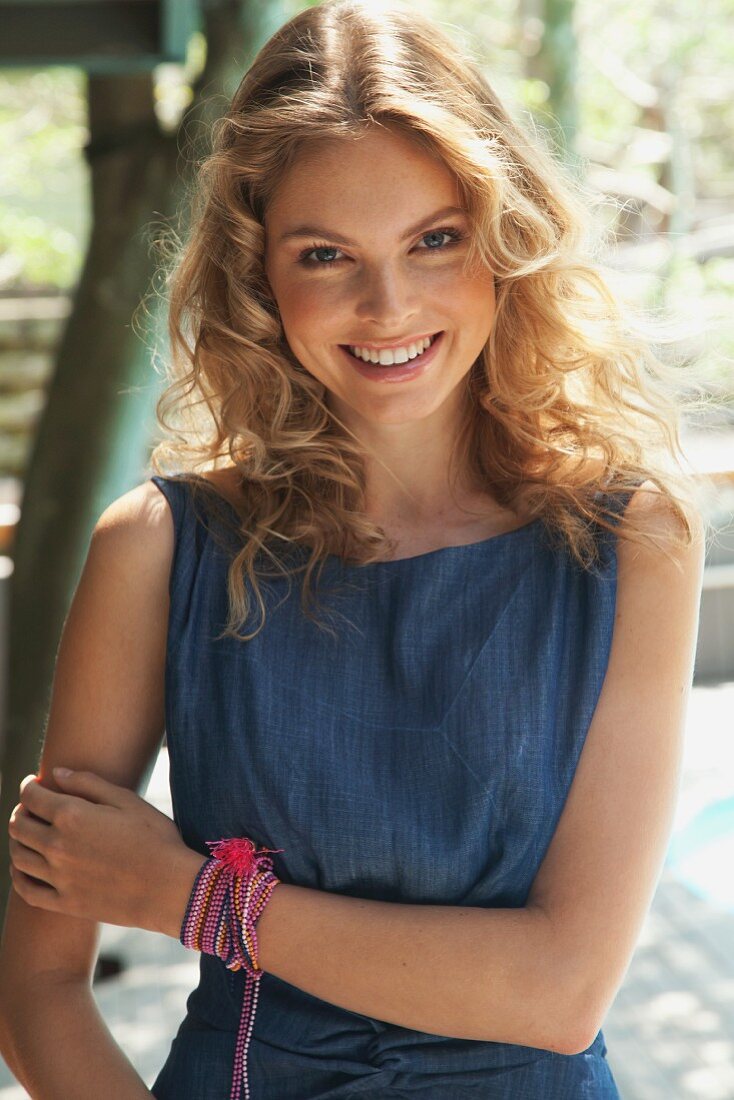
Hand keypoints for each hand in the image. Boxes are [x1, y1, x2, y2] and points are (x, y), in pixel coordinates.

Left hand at [8, 768, 202, 934]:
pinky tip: (23, 868)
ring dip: (17, 840)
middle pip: (19, 825)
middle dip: (21, 810)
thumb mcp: (127, 800)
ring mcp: (58, 877)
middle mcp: (58, 846)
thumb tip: (55, 773)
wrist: (169, 887)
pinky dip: (18, 875)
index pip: (31, 796)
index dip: (28, 785)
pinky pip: (26, 890)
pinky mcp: (64, 903)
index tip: (33, 782)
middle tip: (30, 806)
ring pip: (18, 856)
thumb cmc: (155, 838)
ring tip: (27, 833)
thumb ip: (88, 783)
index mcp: (72, 816)